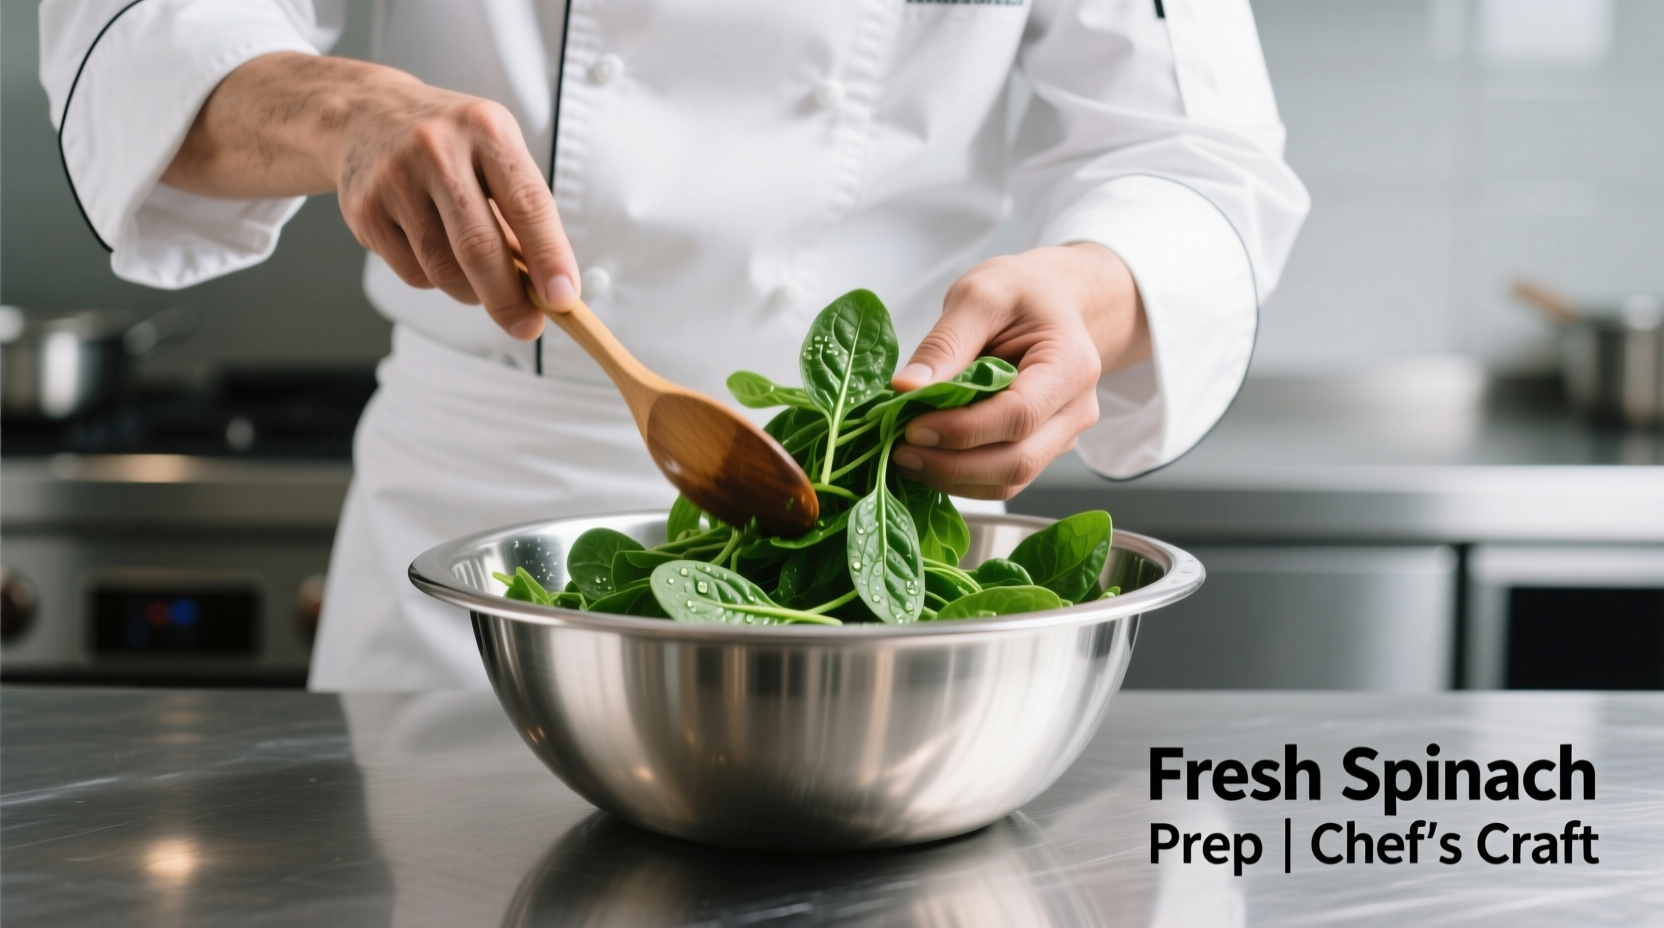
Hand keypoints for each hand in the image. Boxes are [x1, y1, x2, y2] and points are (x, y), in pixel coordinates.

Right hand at [163, 53, 577, 338]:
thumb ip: (526, 217)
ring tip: (476, 277)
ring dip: (468, 291)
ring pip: (444, 271)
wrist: (360, 112)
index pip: (527, 205)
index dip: (549, 260)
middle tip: (529, 329)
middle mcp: (440, 147)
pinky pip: (409, 271)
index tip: (567, 303)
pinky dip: (427, 276)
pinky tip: (425, 246)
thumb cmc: (451, 144)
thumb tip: (559, 291)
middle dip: (510, 302)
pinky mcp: (360, 208)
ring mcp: (393, 177)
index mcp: (487, 129)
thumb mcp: (496, 158)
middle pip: (481, 251)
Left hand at [889, 243, 1149, 499]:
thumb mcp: (978, 296)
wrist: (1049, 300)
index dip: (962, 430)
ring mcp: (1061, 436)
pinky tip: (926, 459)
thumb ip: (944, 343)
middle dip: (952, 466)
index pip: (1019, 415)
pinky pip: (1001, 478)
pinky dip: (960, 477)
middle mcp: (1075, 409)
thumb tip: (905, 389)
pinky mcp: (1040, 449)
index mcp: (1071, 365)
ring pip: (1010, 480)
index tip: (911, 427)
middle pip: (1018, 461)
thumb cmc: (1019, 293)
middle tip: (897, 451)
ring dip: (952, 478)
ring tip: (905, 457)